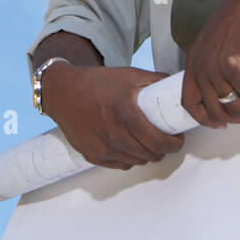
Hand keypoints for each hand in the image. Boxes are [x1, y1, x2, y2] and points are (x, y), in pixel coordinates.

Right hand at [42, 64, 184, 169]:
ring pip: (137, 162)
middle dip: (163, 149)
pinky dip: (129, 159)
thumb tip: (174, 84)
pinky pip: (121, 165)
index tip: (177, 139)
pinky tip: (130, 147)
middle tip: (165, 140)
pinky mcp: (93, 156)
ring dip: (147, 155)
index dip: (174, 144)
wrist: (62, 92)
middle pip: (151, 154)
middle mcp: (115, 135)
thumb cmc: (95, 82)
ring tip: (148, 143)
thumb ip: (154, 80)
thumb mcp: (128, 75)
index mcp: (126, 114)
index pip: (159, 142)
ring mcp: (103, 148)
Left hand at [182, 0, 239, 127]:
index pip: (188, 100)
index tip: (220, 122)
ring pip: (233, 106)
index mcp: (195, 59)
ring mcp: (216, 66)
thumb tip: (229, 83)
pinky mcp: (235, 64)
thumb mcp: (219, 38)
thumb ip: (217, 59)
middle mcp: (202, 64)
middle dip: (235, 118)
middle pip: (213, 109)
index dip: (204, 117)